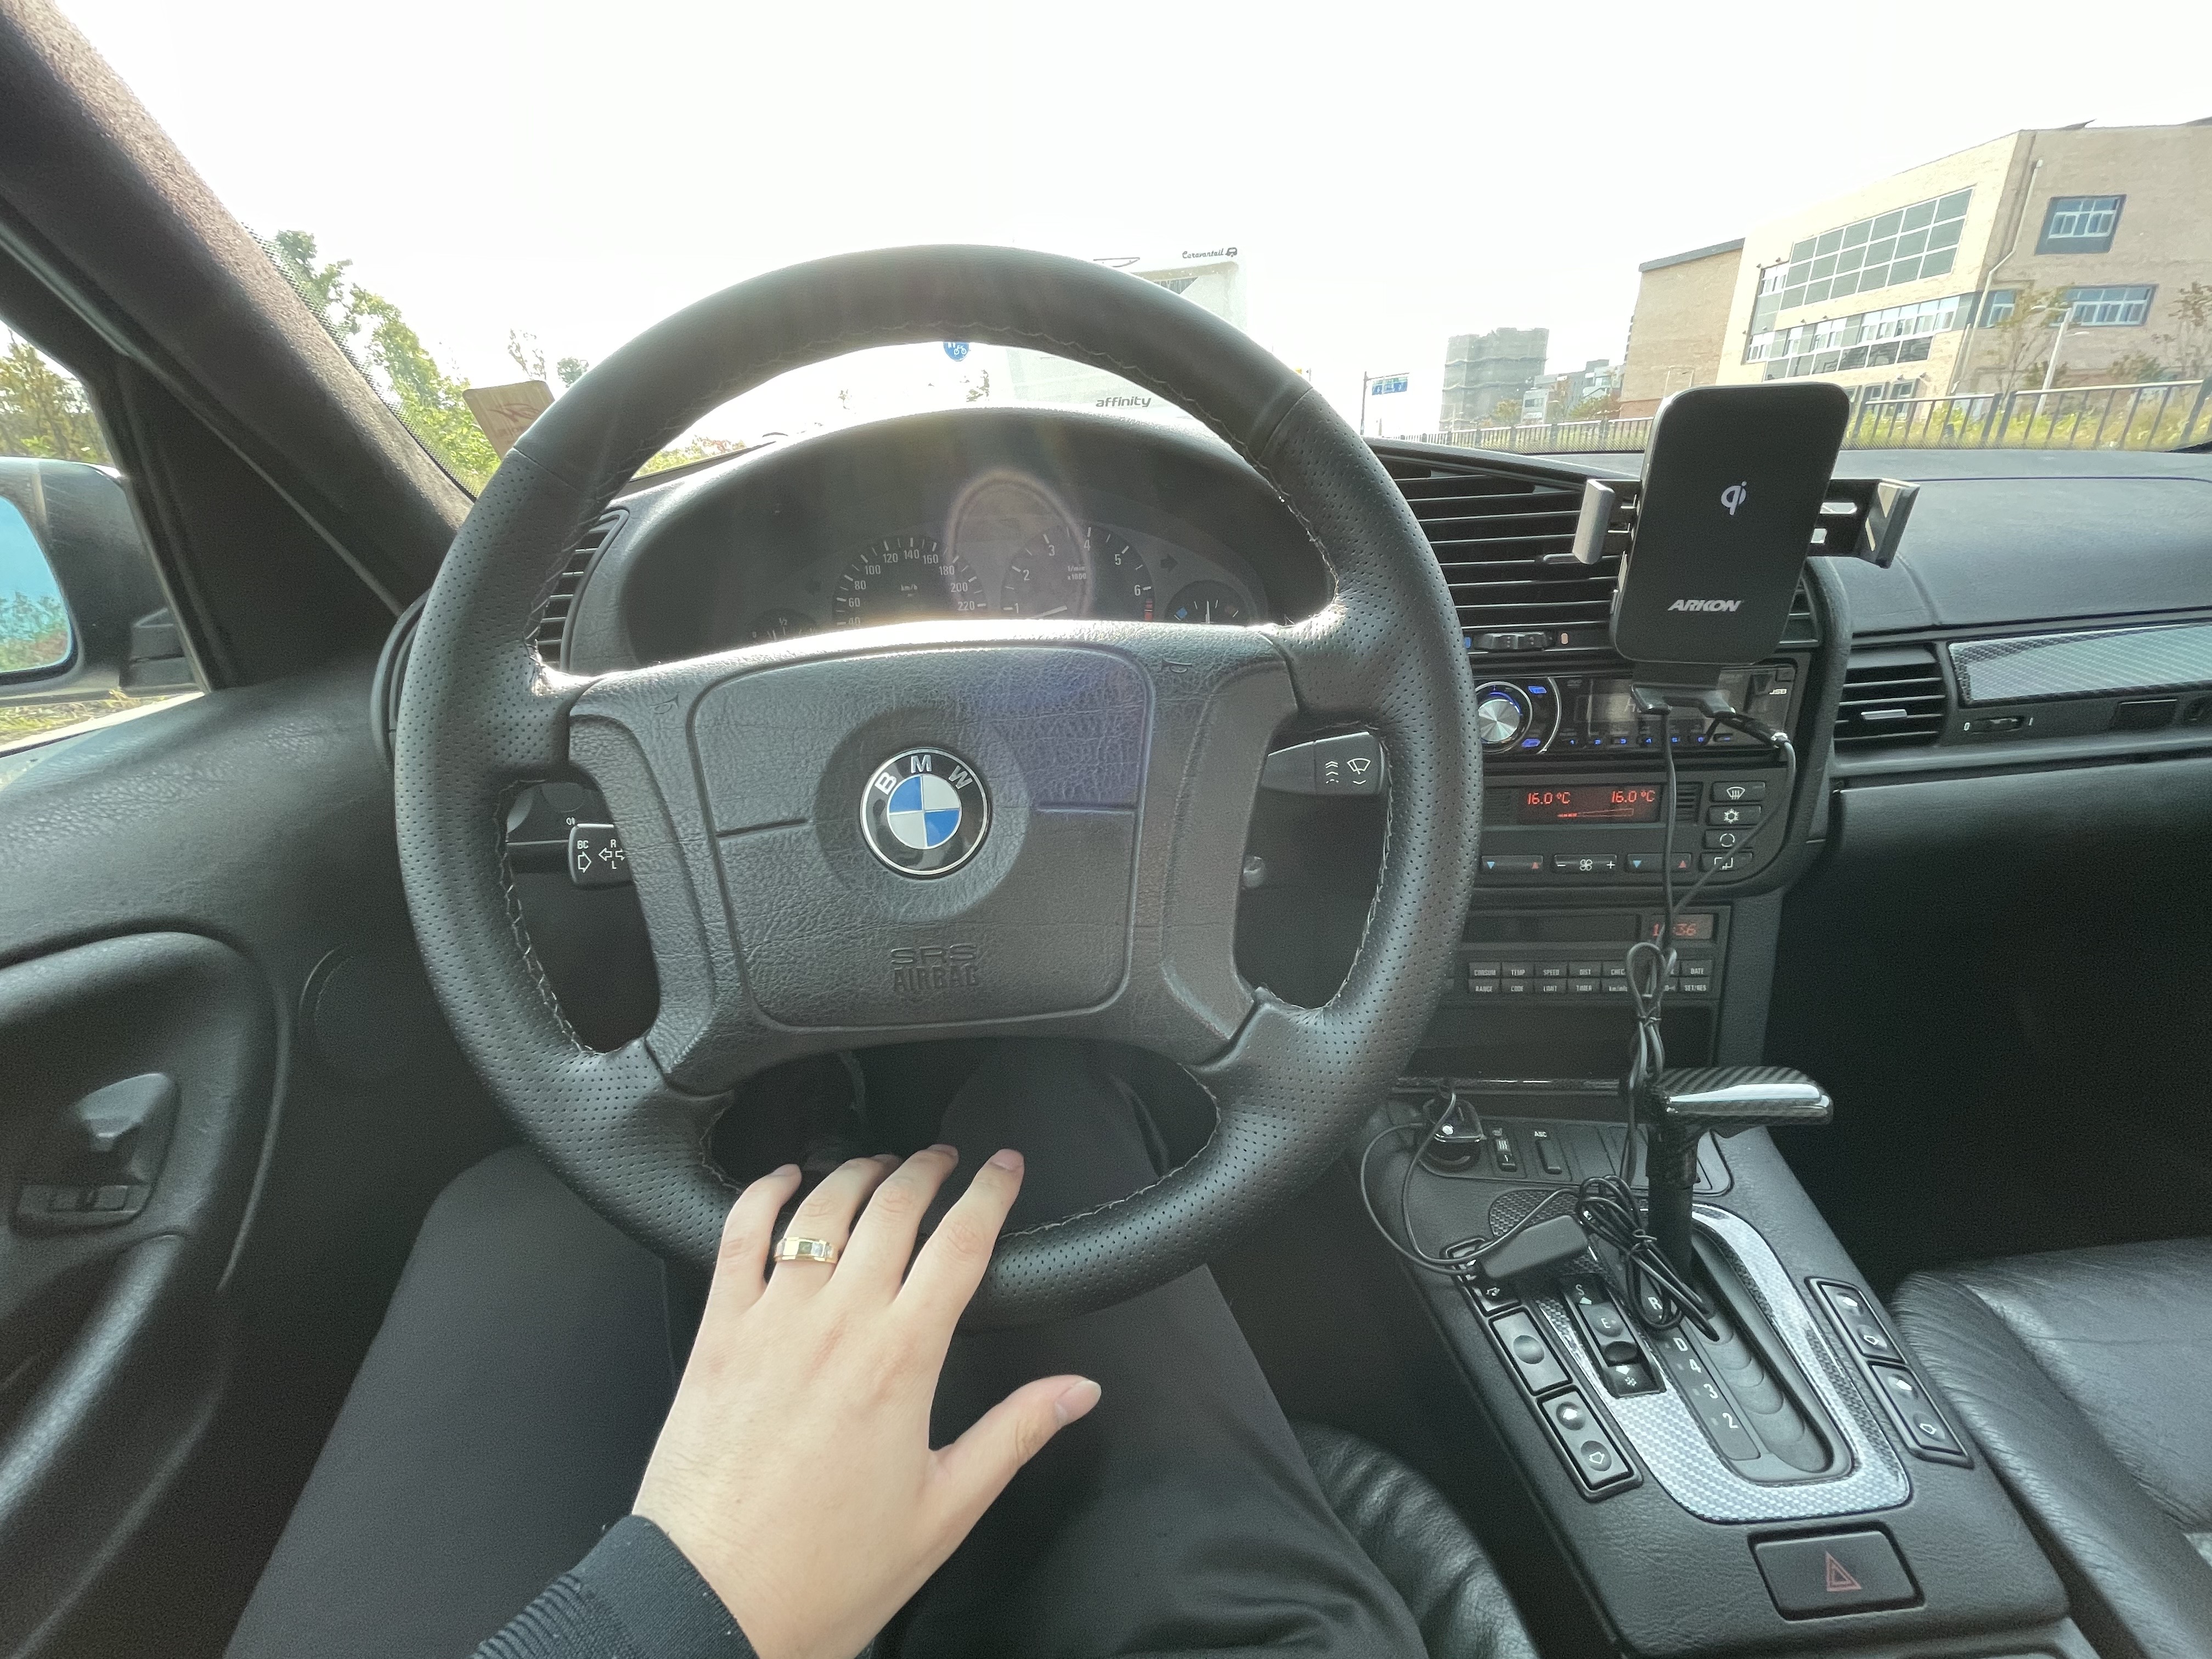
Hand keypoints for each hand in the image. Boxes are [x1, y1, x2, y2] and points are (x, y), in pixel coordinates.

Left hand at [633, 1146, 1100, 1658]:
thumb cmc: (823, 1572)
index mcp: (902, 1361)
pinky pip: (740, 1236)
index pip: (961, 1243)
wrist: (711, 1604)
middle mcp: (837, 1325)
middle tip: (948, 1160)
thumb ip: (1014, 1435)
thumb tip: (1078, 1392)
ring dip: (859, 1172)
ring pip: (822, 1208)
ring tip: (881, 1165)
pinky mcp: (717, 1334)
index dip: (990, 1192)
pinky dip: (765, 1193)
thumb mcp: (944, 1510)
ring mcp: (771, 1322)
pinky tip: (785, 1180)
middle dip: (929, 1169)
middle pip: (894, 1208)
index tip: (1005, 1168)